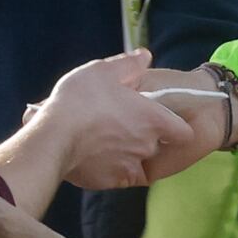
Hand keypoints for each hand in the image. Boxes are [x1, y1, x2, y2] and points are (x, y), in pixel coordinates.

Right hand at [34, 52, 219, 190]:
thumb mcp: (104, 71)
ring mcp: (131, 165)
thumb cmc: (80, 100)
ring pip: (136, 160)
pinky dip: (110, 167)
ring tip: (102, 137)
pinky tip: (94, 153)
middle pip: (156, 145)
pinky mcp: (112, 181)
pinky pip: (118, 175)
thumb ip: (129, 64)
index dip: (176, 128)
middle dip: (143, 136)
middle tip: (119, 123)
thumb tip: (145, 56)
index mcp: (153, 120)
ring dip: (126, 152)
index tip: (161, 122)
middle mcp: (148, 145)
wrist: (53, 136)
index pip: (183, 132)